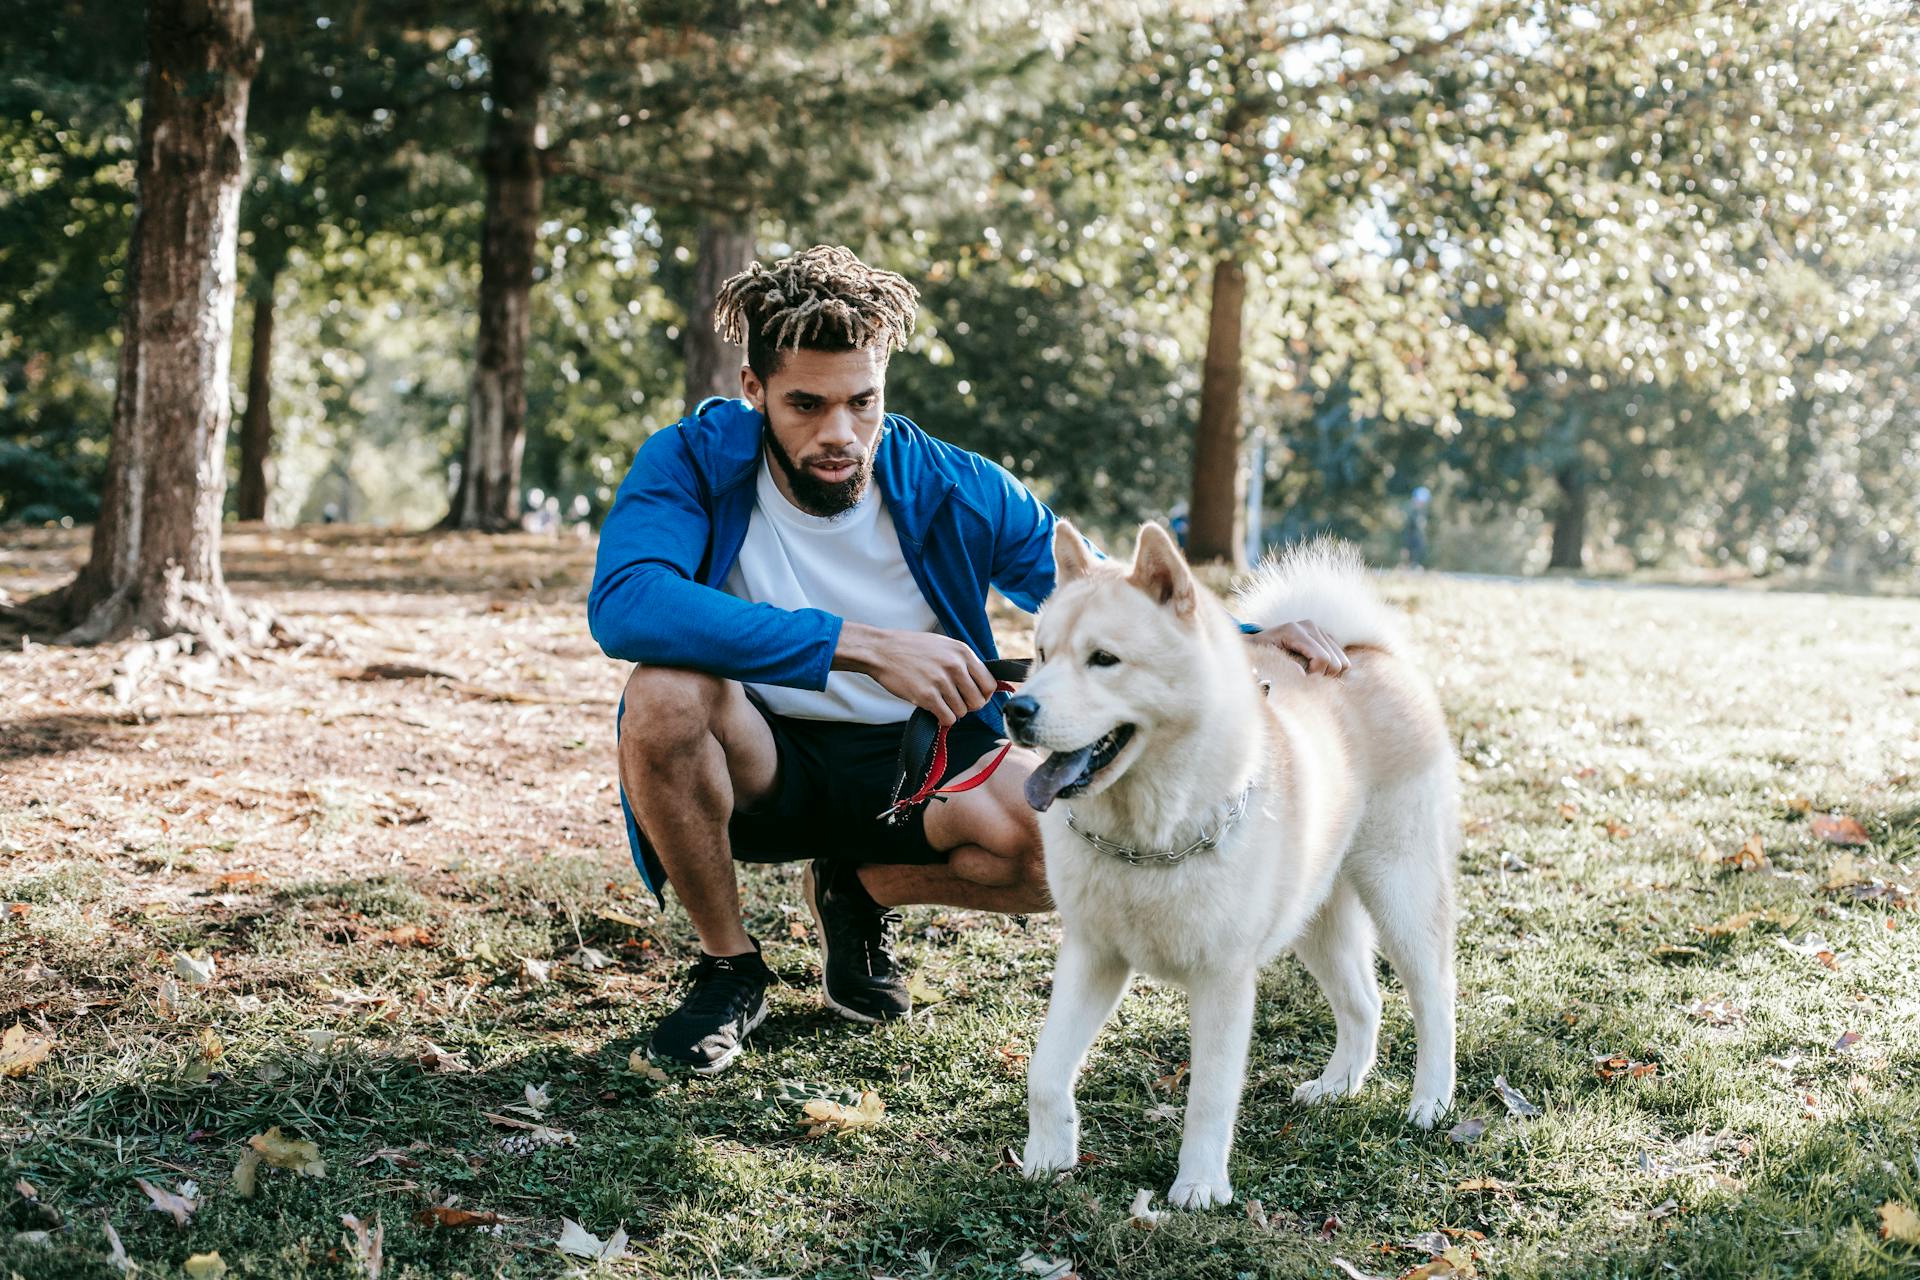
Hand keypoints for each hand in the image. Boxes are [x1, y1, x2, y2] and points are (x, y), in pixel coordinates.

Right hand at [834, 622, 996, 725]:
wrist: (881, 650)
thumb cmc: (912, 648)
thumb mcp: (944, 645)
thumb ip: (963, 661)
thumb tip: (981, 682)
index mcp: (962, 652)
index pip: (989, 684)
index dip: (983, 695)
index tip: (973, 697)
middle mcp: (955, 665)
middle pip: (978, 701)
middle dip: (968, 706)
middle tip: (954, 702)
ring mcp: (941, 681)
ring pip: (962, 712)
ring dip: (952, 712)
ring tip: (940, 703)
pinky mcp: (926, 696)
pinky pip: (947, 718)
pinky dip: (943, 719)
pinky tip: (934, 710)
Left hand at [1250, 619, 1349, 675]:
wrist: (1257, 643)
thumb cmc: (1257, 655)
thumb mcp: (1262, 663)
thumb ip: (1280, 668)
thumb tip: (1301, 675)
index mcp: (1294, 631)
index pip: (1322, 658)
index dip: (1316, 676)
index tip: (1300, 682)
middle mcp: (1309, 626)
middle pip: (1336, 662)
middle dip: (1323, 678)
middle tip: (1305, 682)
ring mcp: (1319, 629)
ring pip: (1343, 662)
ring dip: (1329, 675)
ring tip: (1310, 678)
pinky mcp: (1325, 636)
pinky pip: (1342, 659)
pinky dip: (1332, 671)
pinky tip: (1315, 672)